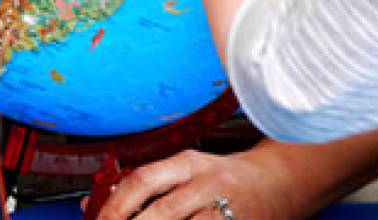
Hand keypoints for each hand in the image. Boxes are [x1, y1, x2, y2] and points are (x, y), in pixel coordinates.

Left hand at [92, 149, 297, 219]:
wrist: (280, 181)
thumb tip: (97, 202)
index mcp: (189, 164)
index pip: (143, 180)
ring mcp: (227, 209)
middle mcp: (207, 184)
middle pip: (162, 213)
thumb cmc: (226, 177)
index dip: (116, 205)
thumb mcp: (188, 170)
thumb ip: (148, 185)